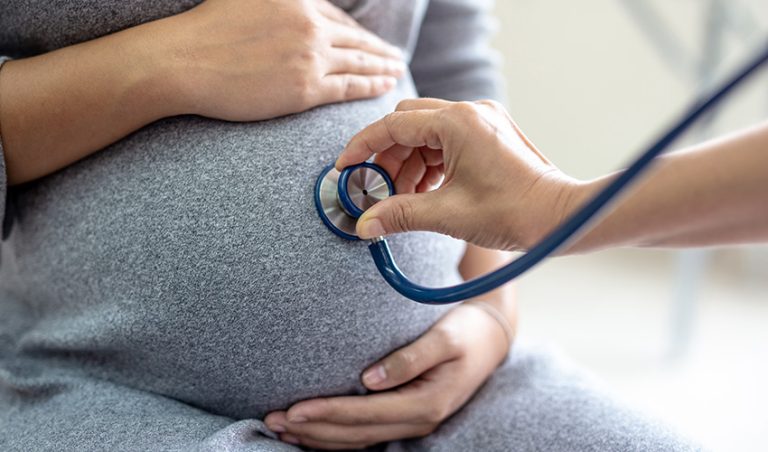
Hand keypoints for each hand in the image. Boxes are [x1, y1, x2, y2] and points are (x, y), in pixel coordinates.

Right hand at [158, 0, 404, 120]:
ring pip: (357, 61)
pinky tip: (383, 86)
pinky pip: (347, 87)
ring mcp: (309, 55)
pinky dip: (369, 86)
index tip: (366, 40)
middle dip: (377, 49)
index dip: (353, 31)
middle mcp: (308, 23)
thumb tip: (293, 13)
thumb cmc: (203, 31)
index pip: (334, 17)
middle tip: (394, 56)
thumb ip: (276, 3)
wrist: (182, 61)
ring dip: (381, 67)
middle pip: (353, 38)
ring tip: (396, 71)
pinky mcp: (305, 88)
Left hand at [264, 304, 511, 448]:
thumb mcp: (445, 337)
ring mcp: (412, 422)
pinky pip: (365, 434)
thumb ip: (411, 357)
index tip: (293, 409)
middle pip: (355, 434)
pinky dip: (335, 435)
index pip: (366, 415)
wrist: (491, 338)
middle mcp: (418, 420)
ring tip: (279, 428)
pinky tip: (310, 430)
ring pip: (357, 439)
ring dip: (317, 437)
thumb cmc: (467, 332)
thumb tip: (370, 378)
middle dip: (312, 430)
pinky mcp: (406, 416)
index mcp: (426, 403)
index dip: (327, 414)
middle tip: (272, 419)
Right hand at [335, 98, 583, 250]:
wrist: (559, 217)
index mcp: (457, 123)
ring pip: (427, 135)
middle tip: (377, 190)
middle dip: (387, 158)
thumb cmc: (513, 212)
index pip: (393, 125)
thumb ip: (399, 215)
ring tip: (405, 199)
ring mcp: (482, 120)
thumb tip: (365, 224)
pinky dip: (430, 165)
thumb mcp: (447, 214)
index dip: (363, 147)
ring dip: (409, 165)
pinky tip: (426, 192)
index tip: (345, 167)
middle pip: (408, 125)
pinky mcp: (490, 134)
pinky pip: (447, 142)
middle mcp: (470, 112)